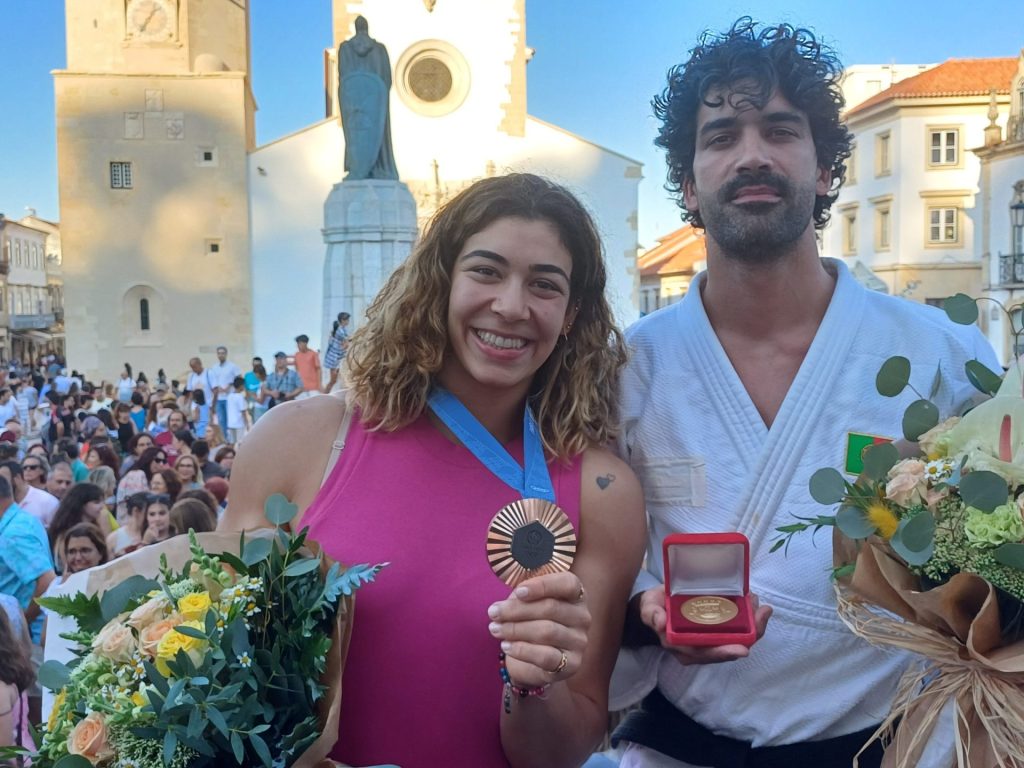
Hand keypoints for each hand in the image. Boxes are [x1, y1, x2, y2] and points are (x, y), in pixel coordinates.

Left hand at [488, 571, 589, 688]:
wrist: (535, 660)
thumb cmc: (532, 622)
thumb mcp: (527, 603)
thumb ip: (520, 600)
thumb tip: (501, 608)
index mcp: (576, 595)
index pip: (568, 583)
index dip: (542, 586)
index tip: (518, 592)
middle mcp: (582, 617)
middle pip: (551, 608)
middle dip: (517, 610)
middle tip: (493, 613)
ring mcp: (580, 641)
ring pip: (547, 631)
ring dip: (515, 629)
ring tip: (495, 629)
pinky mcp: (572, 664)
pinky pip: (546, 656)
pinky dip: (522, 650)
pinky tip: (506, 646)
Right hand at [639, 586, 771, 663]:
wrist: (656, 608)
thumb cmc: (653, 609)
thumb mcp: (648, 609)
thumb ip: (652, 615)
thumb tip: (660, 623)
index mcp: (683, 647)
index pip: (706, 654)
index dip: (724, 652)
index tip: (742, 649)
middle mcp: (700, 648)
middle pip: (727, 649)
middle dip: (748, 636)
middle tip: (762, 616)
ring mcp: (710, 640)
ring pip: (736, 640)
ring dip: (753, 627)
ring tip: (763, 609)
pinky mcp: (717, 630)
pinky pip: (737, 630)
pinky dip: (749, 620)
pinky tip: (756, 606)